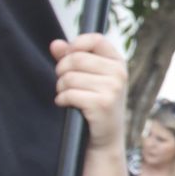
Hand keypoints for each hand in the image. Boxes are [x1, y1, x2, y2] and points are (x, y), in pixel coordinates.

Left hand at [50, 34, 126, 150]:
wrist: (105, 137)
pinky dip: (62, 100)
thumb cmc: (95, 103)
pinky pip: (69, 94)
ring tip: (68, 96)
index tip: (69, 56)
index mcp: (117, 62)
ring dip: (61, 88)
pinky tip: (68, 104)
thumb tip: (55, 44)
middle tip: (65, 82)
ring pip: (69, 77)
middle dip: (62, 70)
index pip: (96, 39)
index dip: (76, 44)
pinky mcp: (102, 103)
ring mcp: (113, 88)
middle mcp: (119, 73)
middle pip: (76, 58)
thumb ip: (71, 57)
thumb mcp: (88, 77)